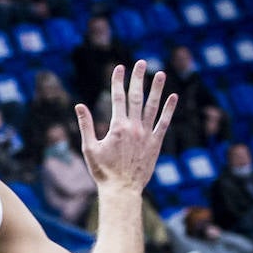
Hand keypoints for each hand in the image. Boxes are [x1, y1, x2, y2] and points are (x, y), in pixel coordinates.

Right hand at [76, 61, 176, 192]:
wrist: (122, 189)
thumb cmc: (103, 171)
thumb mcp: (89, 148)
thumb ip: (86, 125)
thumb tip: (79, 106)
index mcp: (117, 127)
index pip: (117, 98)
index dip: (118, 81)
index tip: (119, 67)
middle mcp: (134, 127)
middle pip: (136, 97)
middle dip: (138, 79)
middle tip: (141, 63)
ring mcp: (147, 135)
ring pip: (152, 106)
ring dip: (156, 89)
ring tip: (160, 73)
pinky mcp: (156, 143)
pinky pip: (164, 123)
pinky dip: (169, 109)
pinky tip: (173, 97)